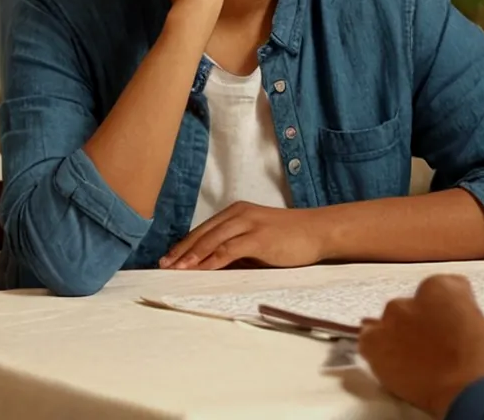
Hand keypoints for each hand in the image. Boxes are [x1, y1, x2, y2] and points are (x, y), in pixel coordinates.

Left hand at [159, 202, 327, 269]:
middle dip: (181, 252)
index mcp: (237, 212)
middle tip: (163, 267)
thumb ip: (237, 248)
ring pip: (211, 240)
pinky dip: (211, 260)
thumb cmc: (290, 238)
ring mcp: (248, 224)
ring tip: (176, 270)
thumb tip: (213, 265)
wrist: (319, 231)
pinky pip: (228, 250)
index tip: (168, 260)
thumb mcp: (258, 240)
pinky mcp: (258, 237)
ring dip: (191, 256)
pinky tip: (199, 270)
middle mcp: (239, 213)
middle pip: (202, 233)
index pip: (203, 230)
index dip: (184, 245)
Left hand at [358, 275, 483, 418]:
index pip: (447, 289)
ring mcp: (388, 323)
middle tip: (437, 344)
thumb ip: (476, 323)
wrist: (469, 392)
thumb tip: (474, 331)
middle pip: (415, 306)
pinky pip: (369, 343)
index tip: (460, 323)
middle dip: (423, 321)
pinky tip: (390, 361)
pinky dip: (378, 349)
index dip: (455, 308)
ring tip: (413, 356)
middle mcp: (410, 299)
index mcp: (441, 288)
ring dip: (399, 334)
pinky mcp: (374, 348)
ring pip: (389, 324)